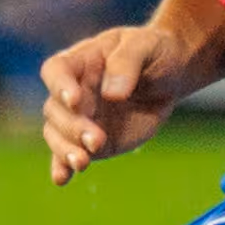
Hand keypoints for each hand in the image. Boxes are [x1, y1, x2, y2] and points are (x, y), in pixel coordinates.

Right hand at [40, 24, 190, 183]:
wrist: (169, 76)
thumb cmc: (153, 52)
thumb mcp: (145, 45)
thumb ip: (127, 62)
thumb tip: (111, 94)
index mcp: (81, 61)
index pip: (56, 70)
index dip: (59, 86)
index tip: (75, 101)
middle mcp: (74, 90)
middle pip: (55, 109)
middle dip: (73, 127)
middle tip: (96, 138)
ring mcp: (80, 118)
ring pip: (57, 134)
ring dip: (65, 150)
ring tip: (83, 162)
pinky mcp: (91, 141)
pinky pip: (69, 155)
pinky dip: (62, 167)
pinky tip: (62, 178)